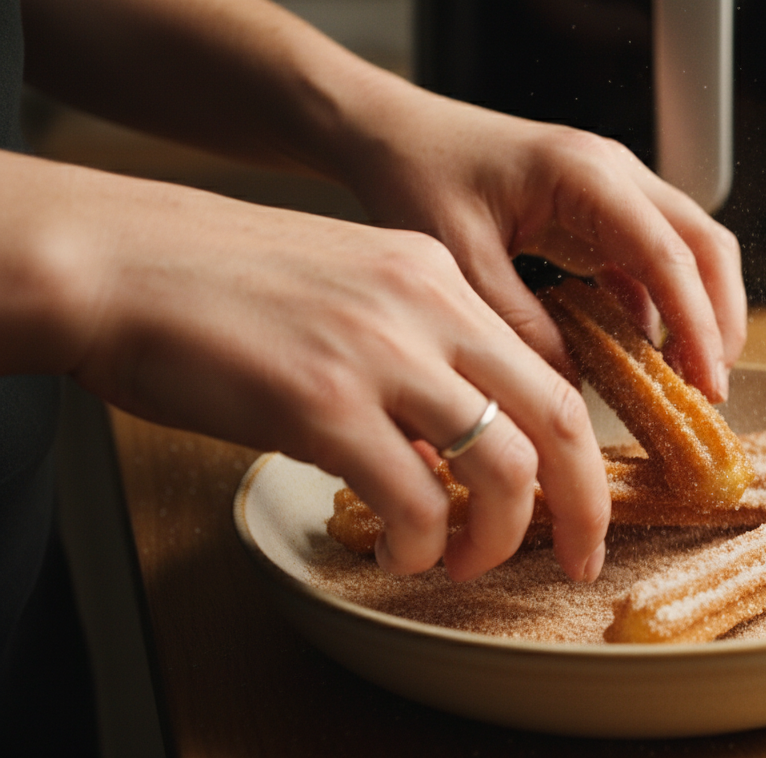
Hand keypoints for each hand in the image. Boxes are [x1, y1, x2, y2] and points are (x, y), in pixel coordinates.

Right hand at [0, 151, 608, 580]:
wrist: (120, 262)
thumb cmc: (222, 286)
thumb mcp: (350, 290)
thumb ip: (415, 348)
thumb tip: (450, 437)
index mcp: (436, 276)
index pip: (548, 368)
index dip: (576, 446)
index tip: (574, 494)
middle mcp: (426, 306)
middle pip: (557, 417)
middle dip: (585, 501)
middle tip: (580, 552)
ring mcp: (378, 353)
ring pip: (502, 465)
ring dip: (499, 534)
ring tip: (464, 562)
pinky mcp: (322, 404)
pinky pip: (414, 500)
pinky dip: (421, 545)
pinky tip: (395, 554)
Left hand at [331, 92, 746, 401]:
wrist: (394, 136)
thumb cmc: (419, 178)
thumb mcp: (459, 259)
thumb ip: (517, 322)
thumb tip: (570, 387)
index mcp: (586, 174)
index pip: (668, 253)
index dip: (696, 323)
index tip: (706, 382)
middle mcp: (615, 174)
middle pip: (705, 245)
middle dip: (720, 318)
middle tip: (711, 388)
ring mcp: (614, 191)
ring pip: (689, 252)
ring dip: (698, 314)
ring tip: (689, 381)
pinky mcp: (600, 213)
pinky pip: (650, 263)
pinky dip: (659, 310)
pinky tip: (642, 355)